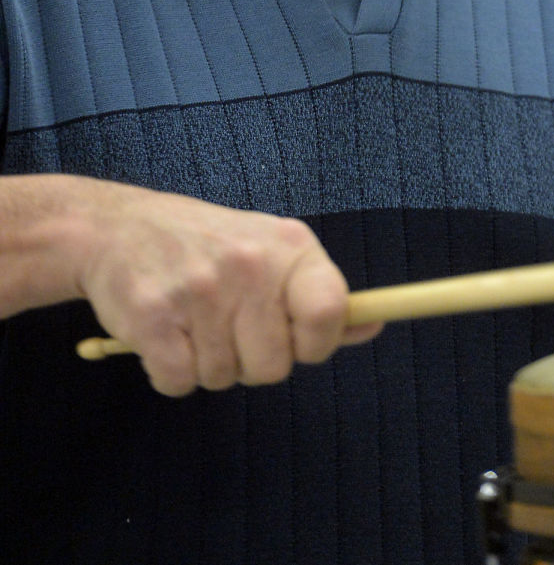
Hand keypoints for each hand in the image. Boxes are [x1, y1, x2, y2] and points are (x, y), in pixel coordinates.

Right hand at [71, 180, 381, 395]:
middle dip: (251, 361)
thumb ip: (320, 294)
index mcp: (288, 246)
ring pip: (223, 379)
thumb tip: (374, 322)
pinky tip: (167, 333)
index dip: (315, 343)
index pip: (330, 312)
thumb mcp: (273, 251)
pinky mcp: (151, 316)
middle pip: (273, 367)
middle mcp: (248, 263)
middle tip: (229, 325)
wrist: (122, 228)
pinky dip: (171, 372)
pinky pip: (179, 383)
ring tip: (194, 320)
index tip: (294, 339)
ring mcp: (198, 289)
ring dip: (208, 364)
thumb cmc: (210, 245)